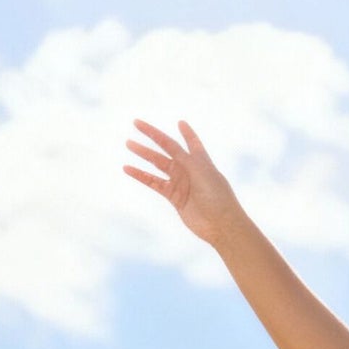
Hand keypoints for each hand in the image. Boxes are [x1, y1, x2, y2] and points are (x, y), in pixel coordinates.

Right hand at [122, 118, 240, 247]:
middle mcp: (189, 169)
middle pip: (167, 148)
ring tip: (129, 144)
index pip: (191, 142)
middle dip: (153, 136)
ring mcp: (181, 183)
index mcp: (200, 160)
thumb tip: (170, 142)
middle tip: (136, 123)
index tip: (181, 123)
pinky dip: (141, 176)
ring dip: (143, 154)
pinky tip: (128, 169)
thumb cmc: (216, 195)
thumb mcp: (200, 170)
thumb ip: (183, 156)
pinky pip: (154, 183)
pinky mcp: (174, 197)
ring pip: (158, 164)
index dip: (187, 133)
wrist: (221, 225)